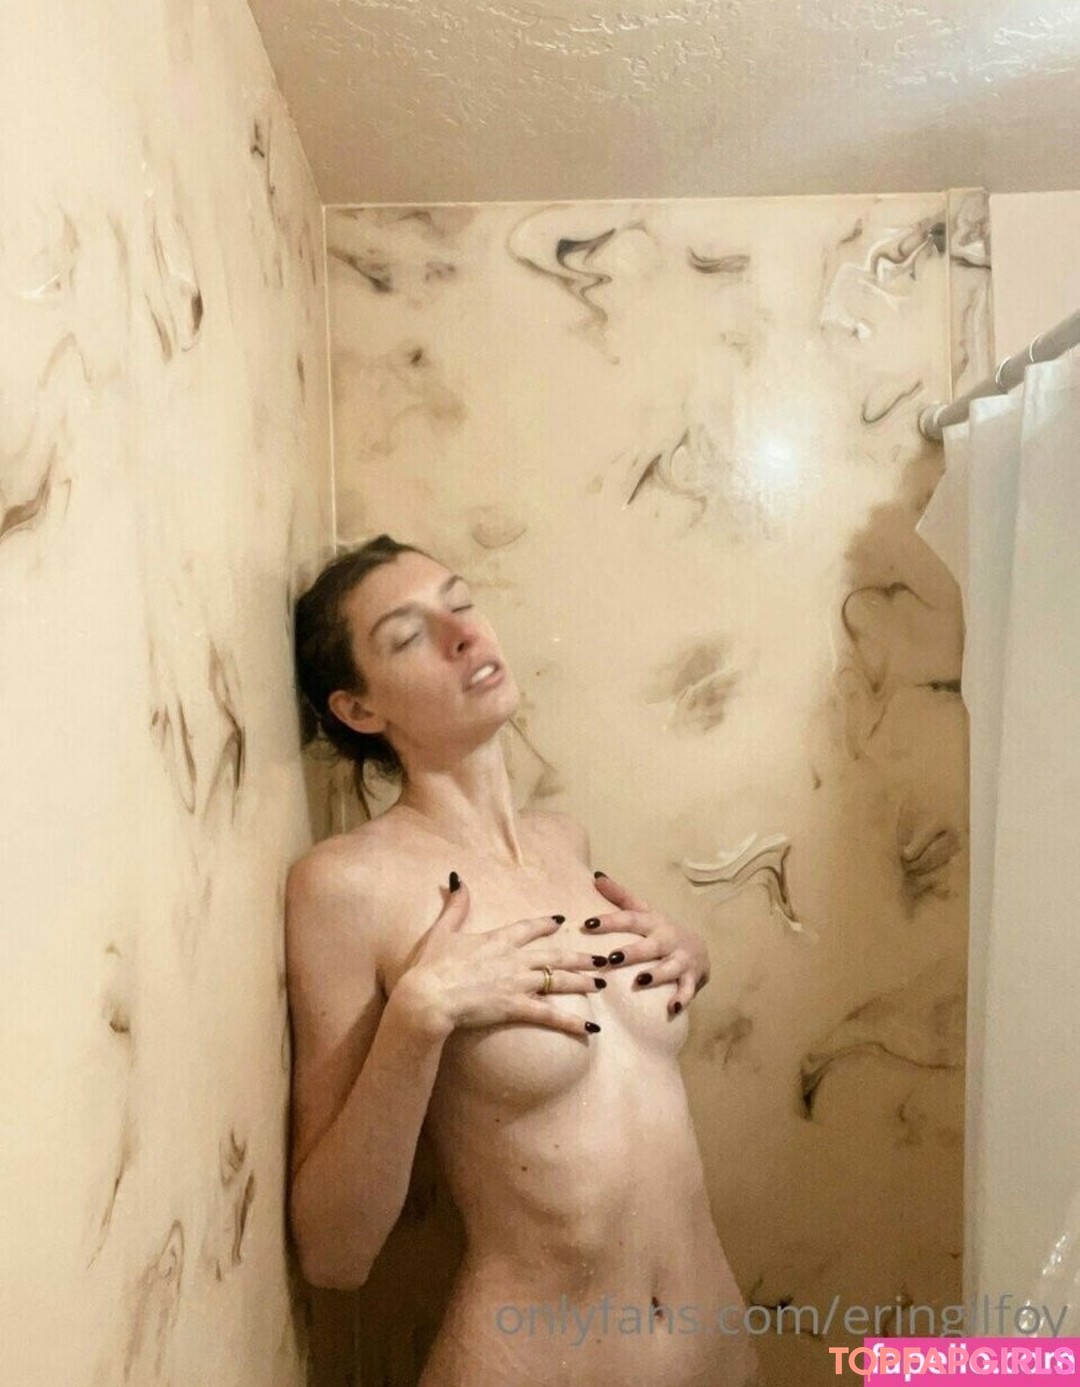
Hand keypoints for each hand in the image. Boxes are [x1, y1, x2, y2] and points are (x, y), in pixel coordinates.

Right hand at [395, 875, 604, 1039]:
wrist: (430, 996)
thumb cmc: (433, 965)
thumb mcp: (443, 930)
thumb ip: (456, 906)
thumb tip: (459, 879)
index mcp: (499, 940)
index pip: (529, 928)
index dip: (546, 924)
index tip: (562, 920)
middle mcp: (515, 959)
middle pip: (555, 955)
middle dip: (579, 957)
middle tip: (599, 958)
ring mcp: (518, 983)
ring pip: (559, 981)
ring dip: (582, 983)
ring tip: (601, 984)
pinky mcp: (516, 1006)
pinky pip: (550, 1015)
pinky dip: (572, 1023)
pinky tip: (590, 1029)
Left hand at [587, 872, 710, 1015]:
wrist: (699, 947)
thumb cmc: (660, 930)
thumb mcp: (643, 911)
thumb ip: (620, 896)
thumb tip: (596, 876)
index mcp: (652, 923)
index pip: (629, 919)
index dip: (609, 921)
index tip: (587, 923)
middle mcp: (667, 940)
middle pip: (649, 946)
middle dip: (632, 952)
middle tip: (611, 958)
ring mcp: (681, 959)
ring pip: (669, 968)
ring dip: (656, 974)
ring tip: (640, 981)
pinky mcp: (692, 978)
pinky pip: (687, 990)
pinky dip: (682, 999)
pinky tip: (672, 1009)